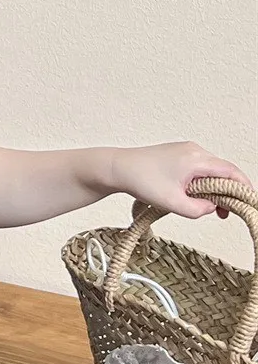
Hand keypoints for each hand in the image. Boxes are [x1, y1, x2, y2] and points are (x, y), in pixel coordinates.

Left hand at [111, 141, 253, 219]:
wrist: (118, 168)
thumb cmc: (141, 181)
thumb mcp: (172, 203)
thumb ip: (198, 209)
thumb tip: (213, 207)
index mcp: (196, 159)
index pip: (231, 172)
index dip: (243, 187)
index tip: (248, 202)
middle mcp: (194, 150)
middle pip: (223, 171)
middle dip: (228, 192)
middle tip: (226, 214)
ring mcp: (186, 150)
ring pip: (210, 170)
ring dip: (214, 188)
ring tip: (210, 208)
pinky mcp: (177, 153)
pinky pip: (199, 167)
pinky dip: (202, 182)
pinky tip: (195, 196)